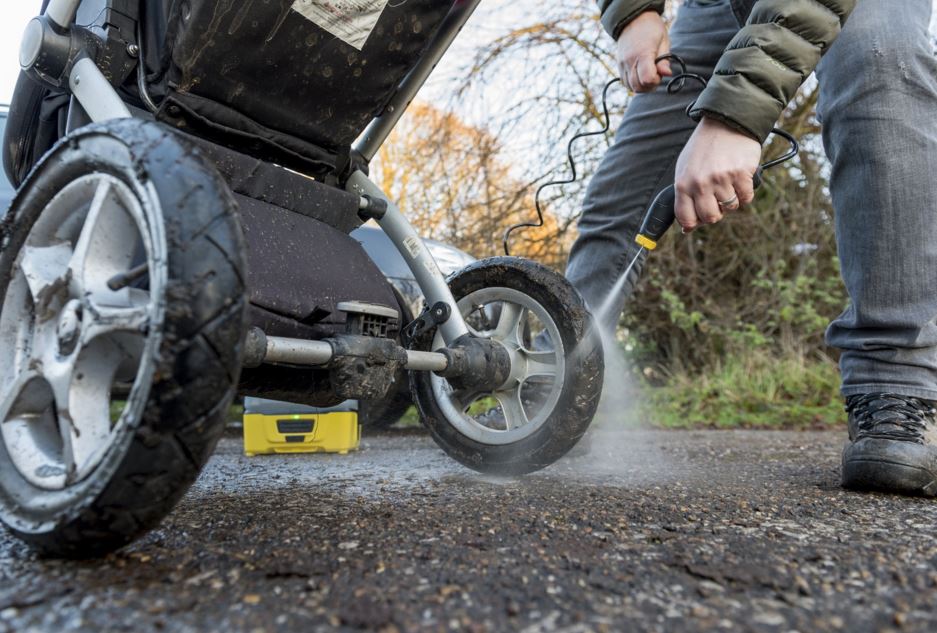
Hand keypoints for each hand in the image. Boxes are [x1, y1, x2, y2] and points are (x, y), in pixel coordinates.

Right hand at [616, 11, 672, 92]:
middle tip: (656, 75)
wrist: (633, 19)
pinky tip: (641, 75)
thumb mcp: (663, 41)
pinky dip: (634, 83)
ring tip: (649, 75)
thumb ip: (664, 60)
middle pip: (638, 86)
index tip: (660, 73)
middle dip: (650, 85)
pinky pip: (626, 83)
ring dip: (642, 86)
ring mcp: (622, 64)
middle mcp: (629, 61)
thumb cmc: (651, 29)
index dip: (656, 80)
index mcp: (642, 54)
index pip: (647, 79)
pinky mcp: (619, 66)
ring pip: (631, 87)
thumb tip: (667, 74)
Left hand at [674, 118, 761, 232]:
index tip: (698, 218)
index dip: (693, 223)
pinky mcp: (741, 174)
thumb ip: (685, 196)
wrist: (726, 122)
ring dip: (731, 199)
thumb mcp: (686, 169)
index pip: (685, 217)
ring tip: (728, 181)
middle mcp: (700, 183)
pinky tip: (740, 178)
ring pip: (730, 208)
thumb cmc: (704, 148)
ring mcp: (721, 179)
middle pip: (710, 218)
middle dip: (716, 213)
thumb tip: (687, 228)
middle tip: (717, 199)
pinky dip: (745, 192)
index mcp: (683, 183)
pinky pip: (746, 198)